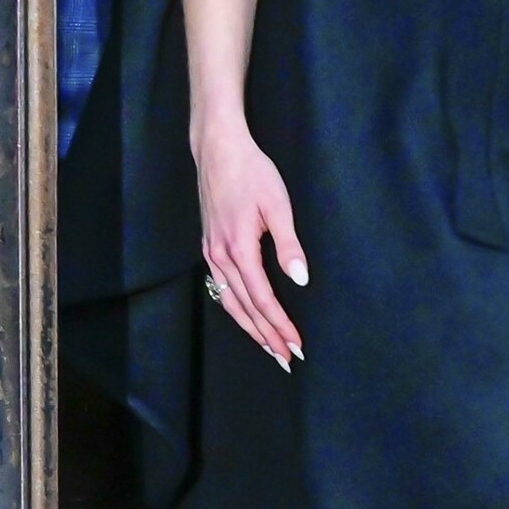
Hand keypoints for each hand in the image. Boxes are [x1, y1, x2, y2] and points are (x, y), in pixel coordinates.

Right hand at [194, 119, 308, 368]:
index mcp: (239, 249)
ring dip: (250, 327)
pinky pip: (221, 287)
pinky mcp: (209, 246)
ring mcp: (211, 252)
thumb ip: (289, 245)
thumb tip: (300, 279)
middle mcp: (220, 257)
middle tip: (287, 358)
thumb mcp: (278, 205)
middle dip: (267, 336)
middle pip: (245, 308)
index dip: (280, 324)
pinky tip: (245, 316)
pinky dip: (234, 308)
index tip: (296, 344)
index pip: (263, 299)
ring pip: (229, 302)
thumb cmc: (252, 172)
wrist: (218, 150)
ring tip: (268, 347)